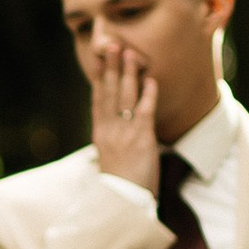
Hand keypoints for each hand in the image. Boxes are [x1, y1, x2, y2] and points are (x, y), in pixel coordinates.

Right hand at [85, 31, 161, 198]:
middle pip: (109, 92)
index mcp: (100, 134)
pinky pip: (145, 111)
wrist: (121, 202)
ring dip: (128, 74)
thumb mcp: (109, 160)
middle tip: (111, 46)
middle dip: (111, 68)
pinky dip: (148, 94)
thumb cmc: (118, 186)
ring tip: (130, 54)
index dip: (100, 79)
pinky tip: (150, 79)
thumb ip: (112, 143)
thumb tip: (116, 135)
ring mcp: (124, 133)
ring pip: (125, 97)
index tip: (100, 62)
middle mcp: (109, 129)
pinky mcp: (141, 138)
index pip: (99, 101)